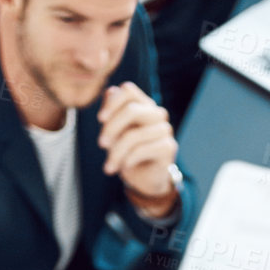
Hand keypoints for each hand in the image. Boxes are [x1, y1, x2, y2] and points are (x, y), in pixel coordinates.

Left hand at [97, 82, 177, 209]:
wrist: (143, 179)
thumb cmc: (127, 152)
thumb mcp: (113, 132)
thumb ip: (111, 112)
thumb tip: (110, 91)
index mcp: (143, 105)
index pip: (128, 90)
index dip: (112, 102)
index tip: (100, 119)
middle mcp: (156, 113)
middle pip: (132, 110)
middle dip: (111, 128)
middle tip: (101, 144)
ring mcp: (164, 129)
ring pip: (134, 134)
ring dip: (117, 152)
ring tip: (109, 166)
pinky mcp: (168, 147)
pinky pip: (142, 150)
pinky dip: (128, 160)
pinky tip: (125, 167)